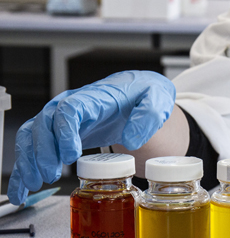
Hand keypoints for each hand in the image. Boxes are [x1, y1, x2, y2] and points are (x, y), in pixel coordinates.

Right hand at [7, 70, 175, 204]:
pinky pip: (34, 145)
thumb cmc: (146, 94)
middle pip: (45, 123)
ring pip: (34, 134)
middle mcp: (73, 104)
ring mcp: (64, 118)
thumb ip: (149, 116)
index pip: (70, 109)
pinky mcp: (61, 131)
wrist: (140, 93)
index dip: (65, 133)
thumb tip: (132, 139)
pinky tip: (23, 186)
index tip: (69, 155)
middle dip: (42, 151)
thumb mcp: (157, 99)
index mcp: (96, 97)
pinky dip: (25, 165)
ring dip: (29, 159)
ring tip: (35, 183)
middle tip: (51, 175)